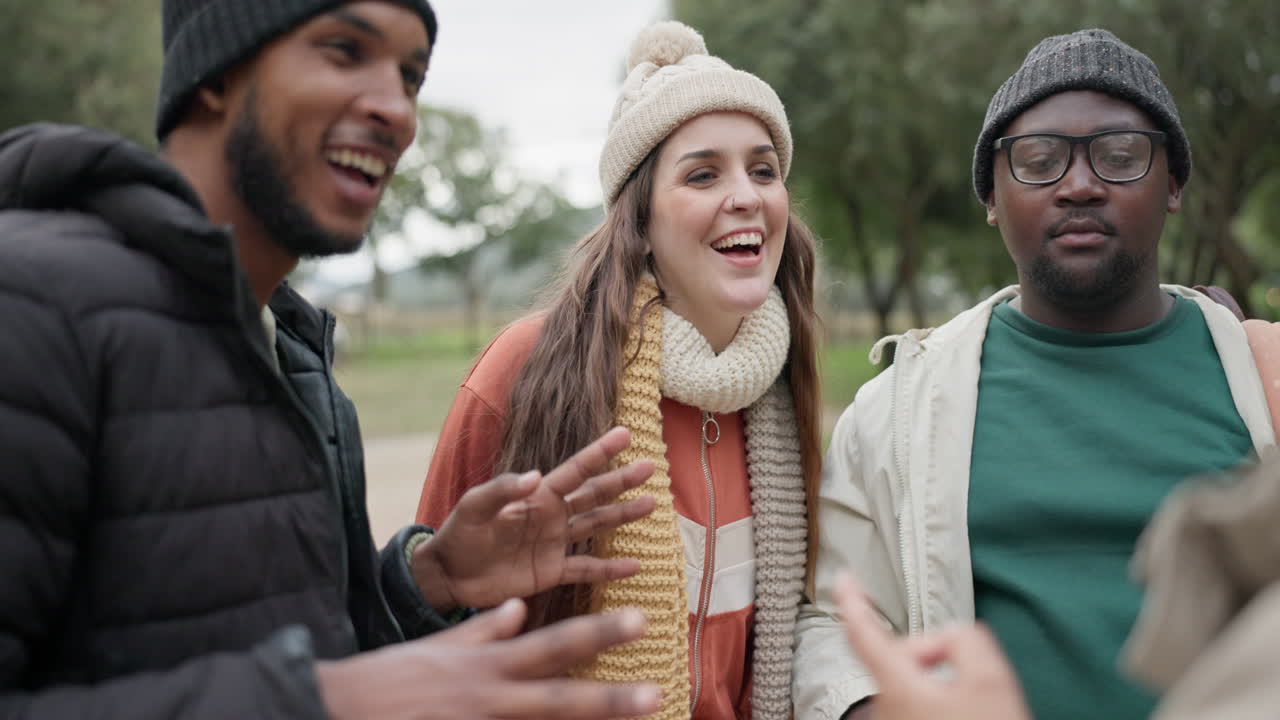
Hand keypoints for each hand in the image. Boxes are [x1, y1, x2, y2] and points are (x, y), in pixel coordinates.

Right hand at [317, 598, 660, 718]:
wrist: (334, 711)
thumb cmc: (385, 681)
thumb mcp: (436, 647)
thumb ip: (482, 631)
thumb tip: (519, 609)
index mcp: (486, 665)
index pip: (551, 645)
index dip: (597, 634)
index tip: (640, 620)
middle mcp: (487, 698)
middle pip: (557, 697)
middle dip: (607, 697)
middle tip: (654, 693)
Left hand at [414, 426, 655, 610]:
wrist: (448, 575)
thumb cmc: (459, 535)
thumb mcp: (474, 507)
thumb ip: (503, 489)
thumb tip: (538, 475)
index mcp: (537, 496)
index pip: (575, 470)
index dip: (599, 452)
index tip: (624, 433)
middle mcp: (551, 515)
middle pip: (594, 494)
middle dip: (621, 481)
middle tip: (651, 467)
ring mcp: (554, 543)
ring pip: (596, 525)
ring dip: (622, 516)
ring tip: (651, 505)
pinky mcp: (551, 572)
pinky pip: (586, 569)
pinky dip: (609, 569)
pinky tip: (634, 566)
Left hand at [834, 572, 1031, 719]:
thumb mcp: (991, 679)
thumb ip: (966, 638)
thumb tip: (949, 636)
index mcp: (896, 686)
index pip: (864, 633)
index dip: (853, 601)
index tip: (842, 578)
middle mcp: (885, 709)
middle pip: (901, 659)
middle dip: (934, 655)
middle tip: (971, 681)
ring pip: (914, 686)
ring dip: (942, 686)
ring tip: (973, 711)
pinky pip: (920, 708)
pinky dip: (941, 705)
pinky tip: (966, 716)